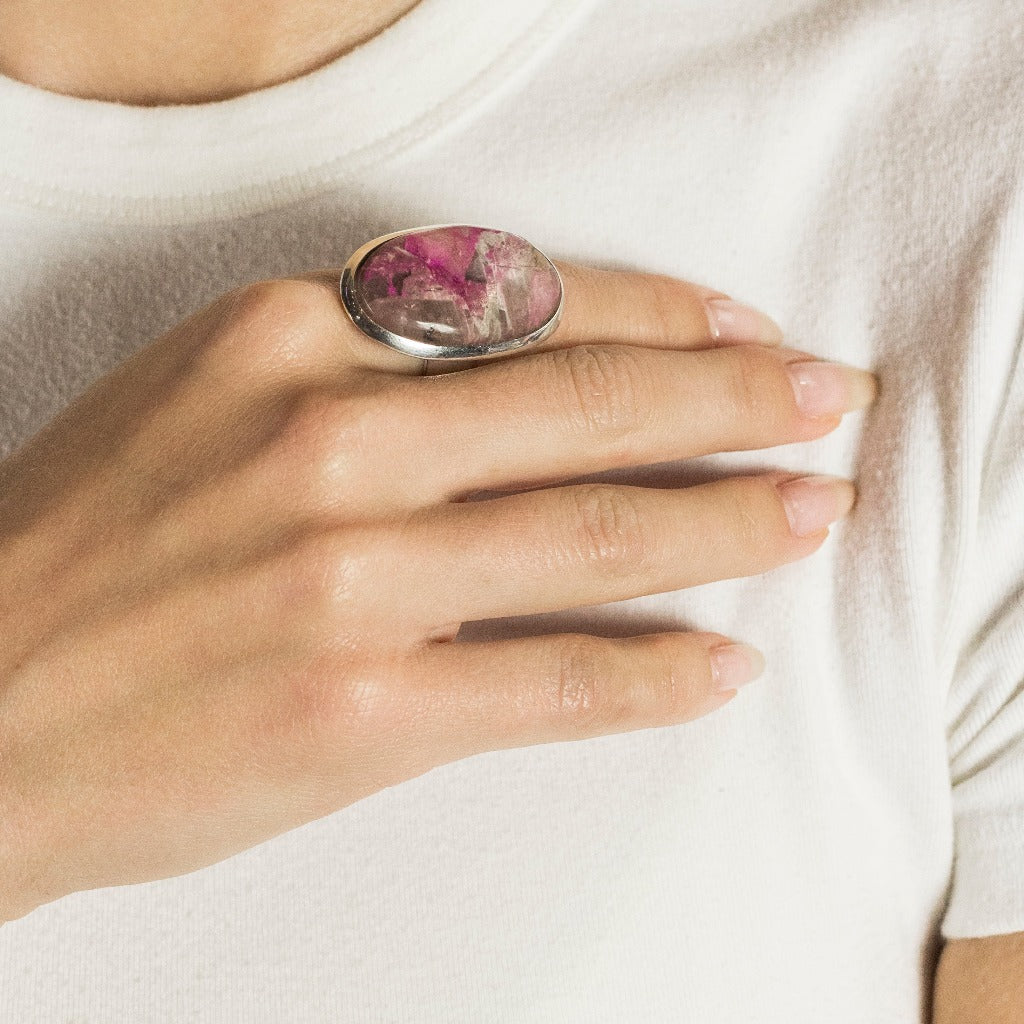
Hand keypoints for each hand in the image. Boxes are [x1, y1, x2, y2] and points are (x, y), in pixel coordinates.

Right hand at [0, 262, 876, 921]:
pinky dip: (652, 676)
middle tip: (826, 405)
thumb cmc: (82, 542)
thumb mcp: (206, 392)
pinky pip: (554, 683)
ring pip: (594, 533)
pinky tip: (720, 668)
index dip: (657, 315)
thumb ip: (358, 366)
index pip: (522, 302)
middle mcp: (324, 441)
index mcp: (282, 338)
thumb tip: (523, 366)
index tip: (738, 334)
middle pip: (589, 404)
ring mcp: (346, 579)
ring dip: (725, 525)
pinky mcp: (358, 709)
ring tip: (809, 517)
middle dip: (733, 401)